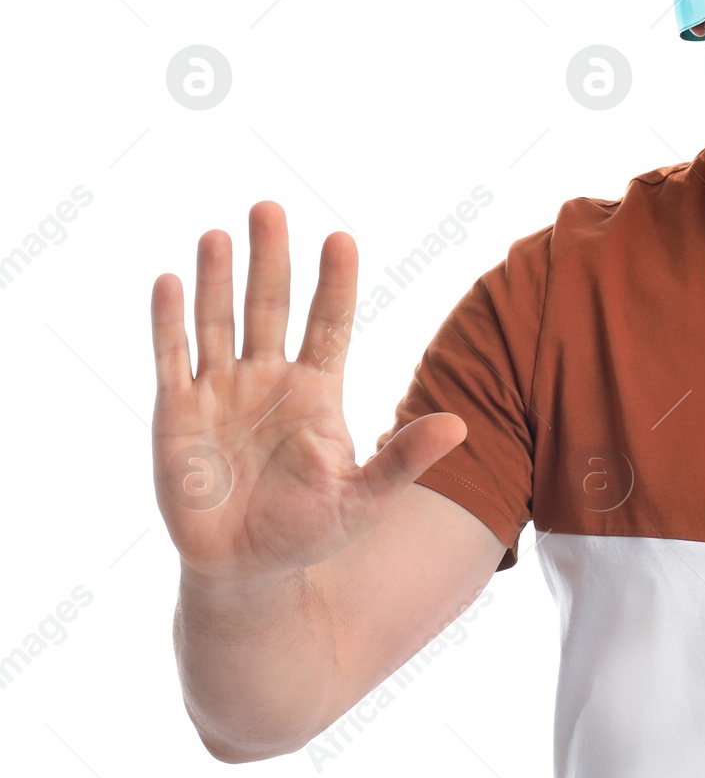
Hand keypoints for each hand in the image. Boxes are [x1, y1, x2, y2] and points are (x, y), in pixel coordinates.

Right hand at [150, 202, 465, 580]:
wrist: (248, 570)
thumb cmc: (311, 531)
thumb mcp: (365, 498)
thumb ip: (405, 459)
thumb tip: (460, 426)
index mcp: (318, 392)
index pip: (329, 324)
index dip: (335, 284)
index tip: (342, 239)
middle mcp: (270, 380)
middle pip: (270, 308)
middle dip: (272, 260)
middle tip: (271, 208)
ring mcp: (222, 393)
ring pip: (219, 322)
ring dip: (218, 279)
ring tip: (220, 234)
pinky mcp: (178, 415)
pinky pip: (173, 359)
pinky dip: (170, 322)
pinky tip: (170, 281)